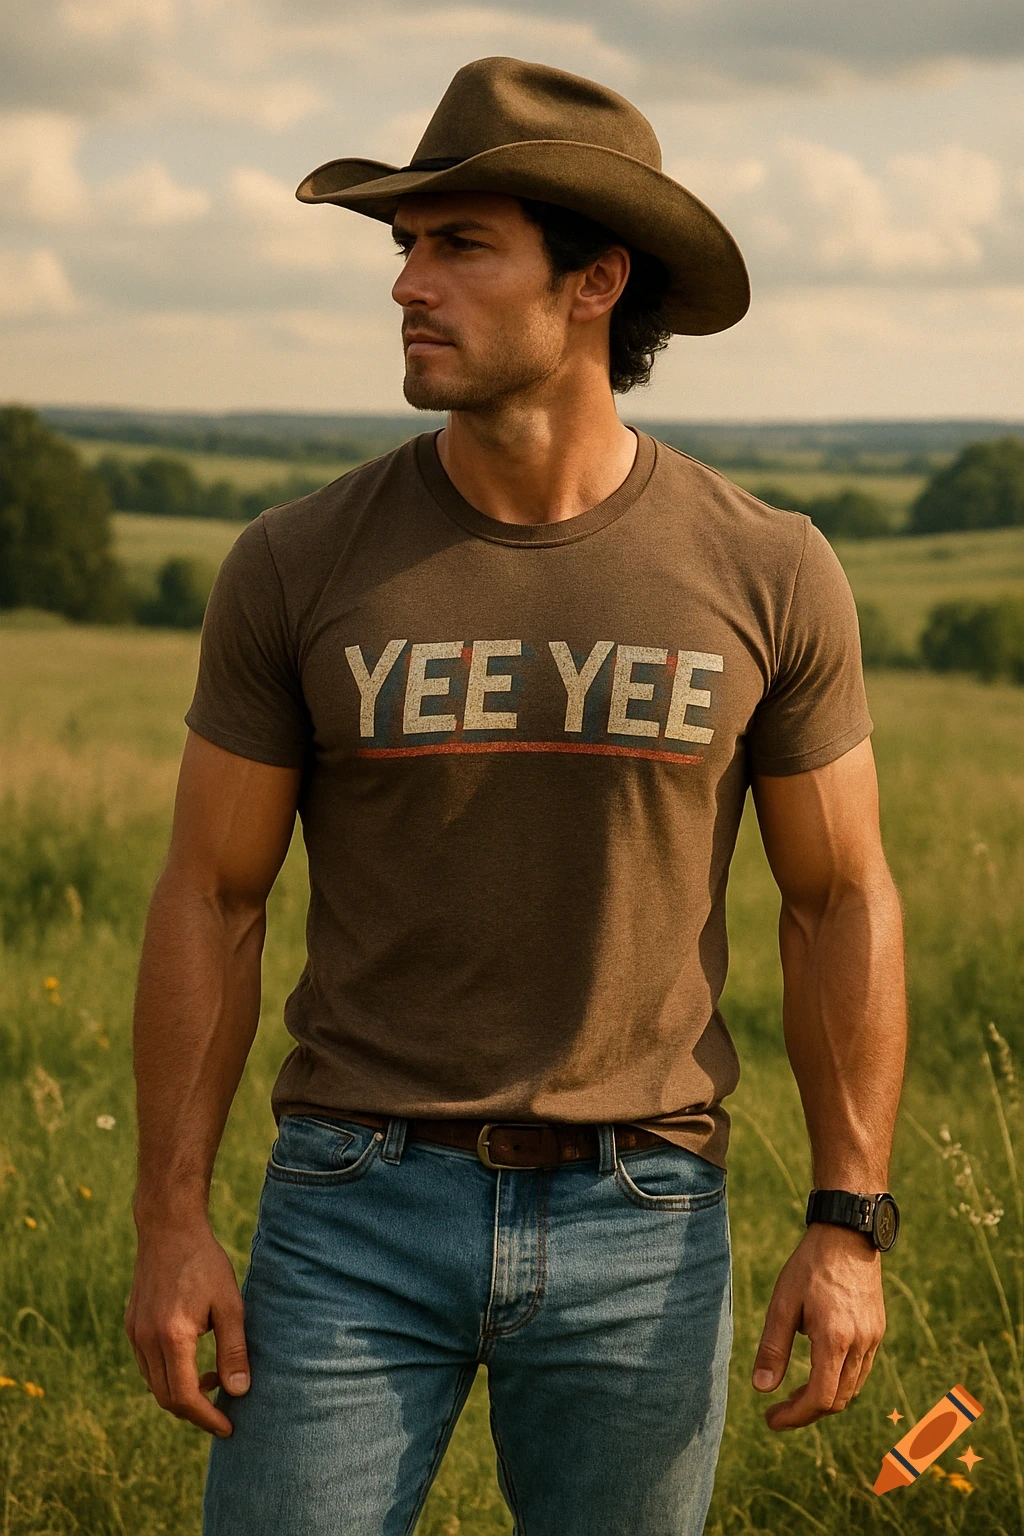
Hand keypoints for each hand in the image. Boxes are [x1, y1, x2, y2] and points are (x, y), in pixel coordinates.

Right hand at [125, 1218, 249, 1436]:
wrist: (169, 1229)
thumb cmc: (205, 1263)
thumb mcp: (230, 1304)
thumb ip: (233, 1350)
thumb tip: (239, 1391)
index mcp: (172, 1337)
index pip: (184, 1398)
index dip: (206, 1417)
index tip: (228, 1427)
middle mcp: (146, 1341)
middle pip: (166, 1398)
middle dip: (195, 1411)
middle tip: (223, 1410)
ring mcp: (135, 1334)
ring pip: (155, 1384)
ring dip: (182, 1392)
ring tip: (214, 1378)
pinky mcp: (132, 1326)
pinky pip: (148, 1365)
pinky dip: (169, 1374)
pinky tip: (193, 1360)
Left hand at [751, 1222, 885, 1430]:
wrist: (847, 1234)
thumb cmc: (810, 1265)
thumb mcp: (783, 1303)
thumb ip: (773, 1347)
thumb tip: (761, 1388)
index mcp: (835, 1339)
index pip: (820, 1399)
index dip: (795, 1416)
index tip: (771, 1419)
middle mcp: (860, 1344)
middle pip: (838, 1401)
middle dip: (807, 1411)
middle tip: (779, 1410)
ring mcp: (873, 1338)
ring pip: (852, 1388)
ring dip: (825, 1399)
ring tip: (796, 1393)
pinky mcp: (877, 1330)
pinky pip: (861, 1371)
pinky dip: (840, 1381)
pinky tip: (819, 1370)